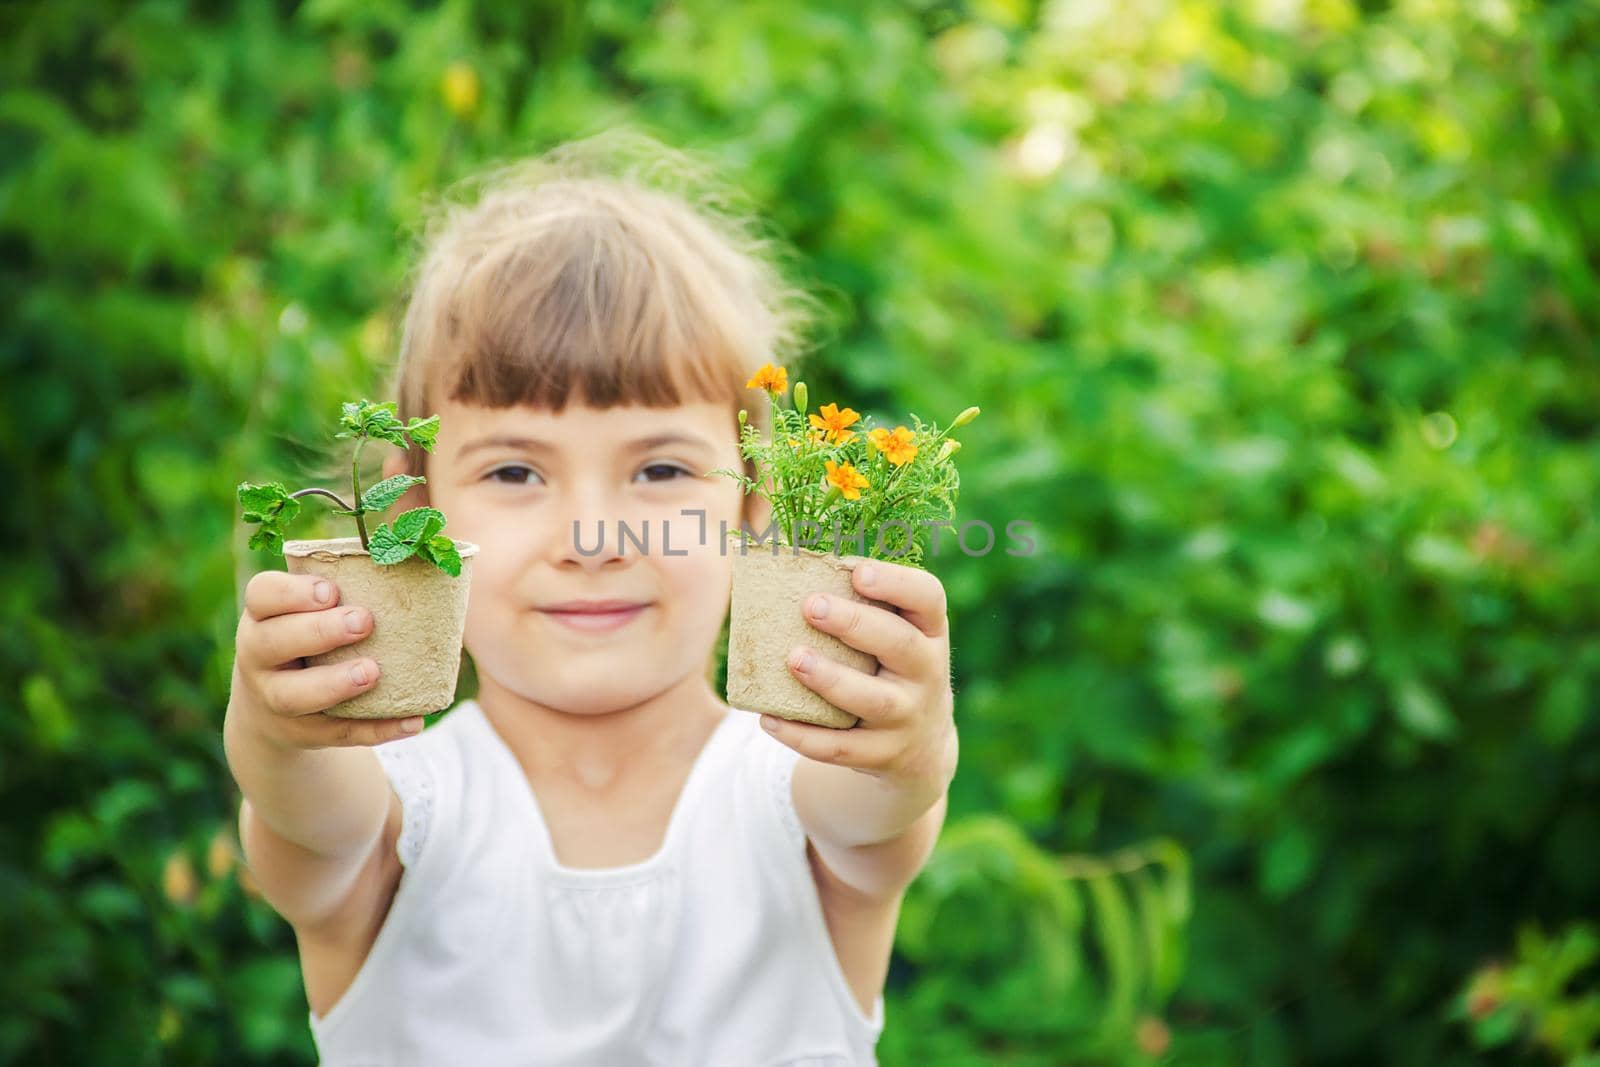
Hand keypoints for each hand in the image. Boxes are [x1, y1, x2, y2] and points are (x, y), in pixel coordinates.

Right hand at [229, 572, 423, 747]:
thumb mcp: (305, 613)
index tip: (331, 590)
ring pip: (294, 696)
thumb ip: (345, 590)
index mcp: (262, 617)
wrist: (272, 709)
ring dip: (335, 684)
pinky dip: (377, 730)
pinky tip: (413, 721)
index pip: (261, 596)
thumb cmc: (307, 639)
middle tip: (364, 621)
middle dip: (319, 631)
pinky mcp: (303, 733)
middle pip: (272, 643)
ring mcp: (275, 700)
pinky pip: (339, 734)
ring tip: (373, 672)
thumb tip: (419, 555)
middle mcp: (258, 657)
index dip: (291, 593)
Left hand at [761, 556, 957, 788]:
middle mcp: (927, 673)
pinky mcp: (884, 755)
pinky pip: (841, 748)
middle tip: (810, 606)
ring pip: (871, 699)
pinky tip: (769, 719)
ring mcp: (907, 717)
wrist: (922, 747)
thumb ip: (863, 603)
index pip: (928, 598)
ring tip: (794, 658)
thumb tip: (788, 557)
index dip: (896, 583)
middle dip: (854, 624)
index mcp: (930, 632)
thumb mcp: (899, 635)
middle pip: (900, 645)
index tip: (857, 572)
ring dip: (830, 679)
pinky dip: (803, 736)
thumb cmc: (893, 668)